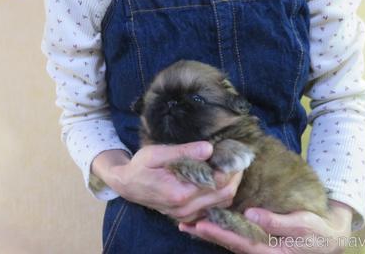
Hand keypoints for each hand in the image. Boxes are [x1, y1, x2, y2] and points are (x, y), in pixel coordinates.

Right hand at [98, 142, 242, 221]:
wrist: (127, 185)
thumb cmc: (140, 166)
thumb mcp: (157, 153)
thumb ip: (183, 152)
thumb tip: (209, 148)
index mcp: (179, 192)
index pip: (217, 182)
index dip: (230, 167)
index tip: (234, 152)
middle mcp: (185, 208)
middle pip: (224, 194)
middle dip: (235, 175)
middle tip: (238, 158)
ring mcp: (186, 215)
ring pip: (222, 203)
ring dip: (230, 185)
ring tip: (231, 166)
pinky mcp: (186, 217)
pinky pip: (213, 208)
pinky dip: (221, 195)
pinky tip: (220, 180)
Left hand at [179, 200, 352, 252]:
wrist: (329, 237)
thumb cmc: (317, 231)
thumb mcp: (303, 225)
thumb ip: (277, 222)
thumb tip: (251, 215)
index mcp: (270, 251)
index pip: (240, 242)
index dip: (220, 234)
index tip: (201, 225)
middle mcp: (260, 252)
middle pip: (228, 243)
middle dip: (206, 234)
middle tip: (185, 224)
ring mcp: (258, 247)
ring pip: (229, 240)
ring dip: (209, 233)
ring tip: (188, 224)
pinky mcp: (258, 241)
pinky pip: (235, 236)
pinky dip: (220, 230)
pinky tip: (207, 222)